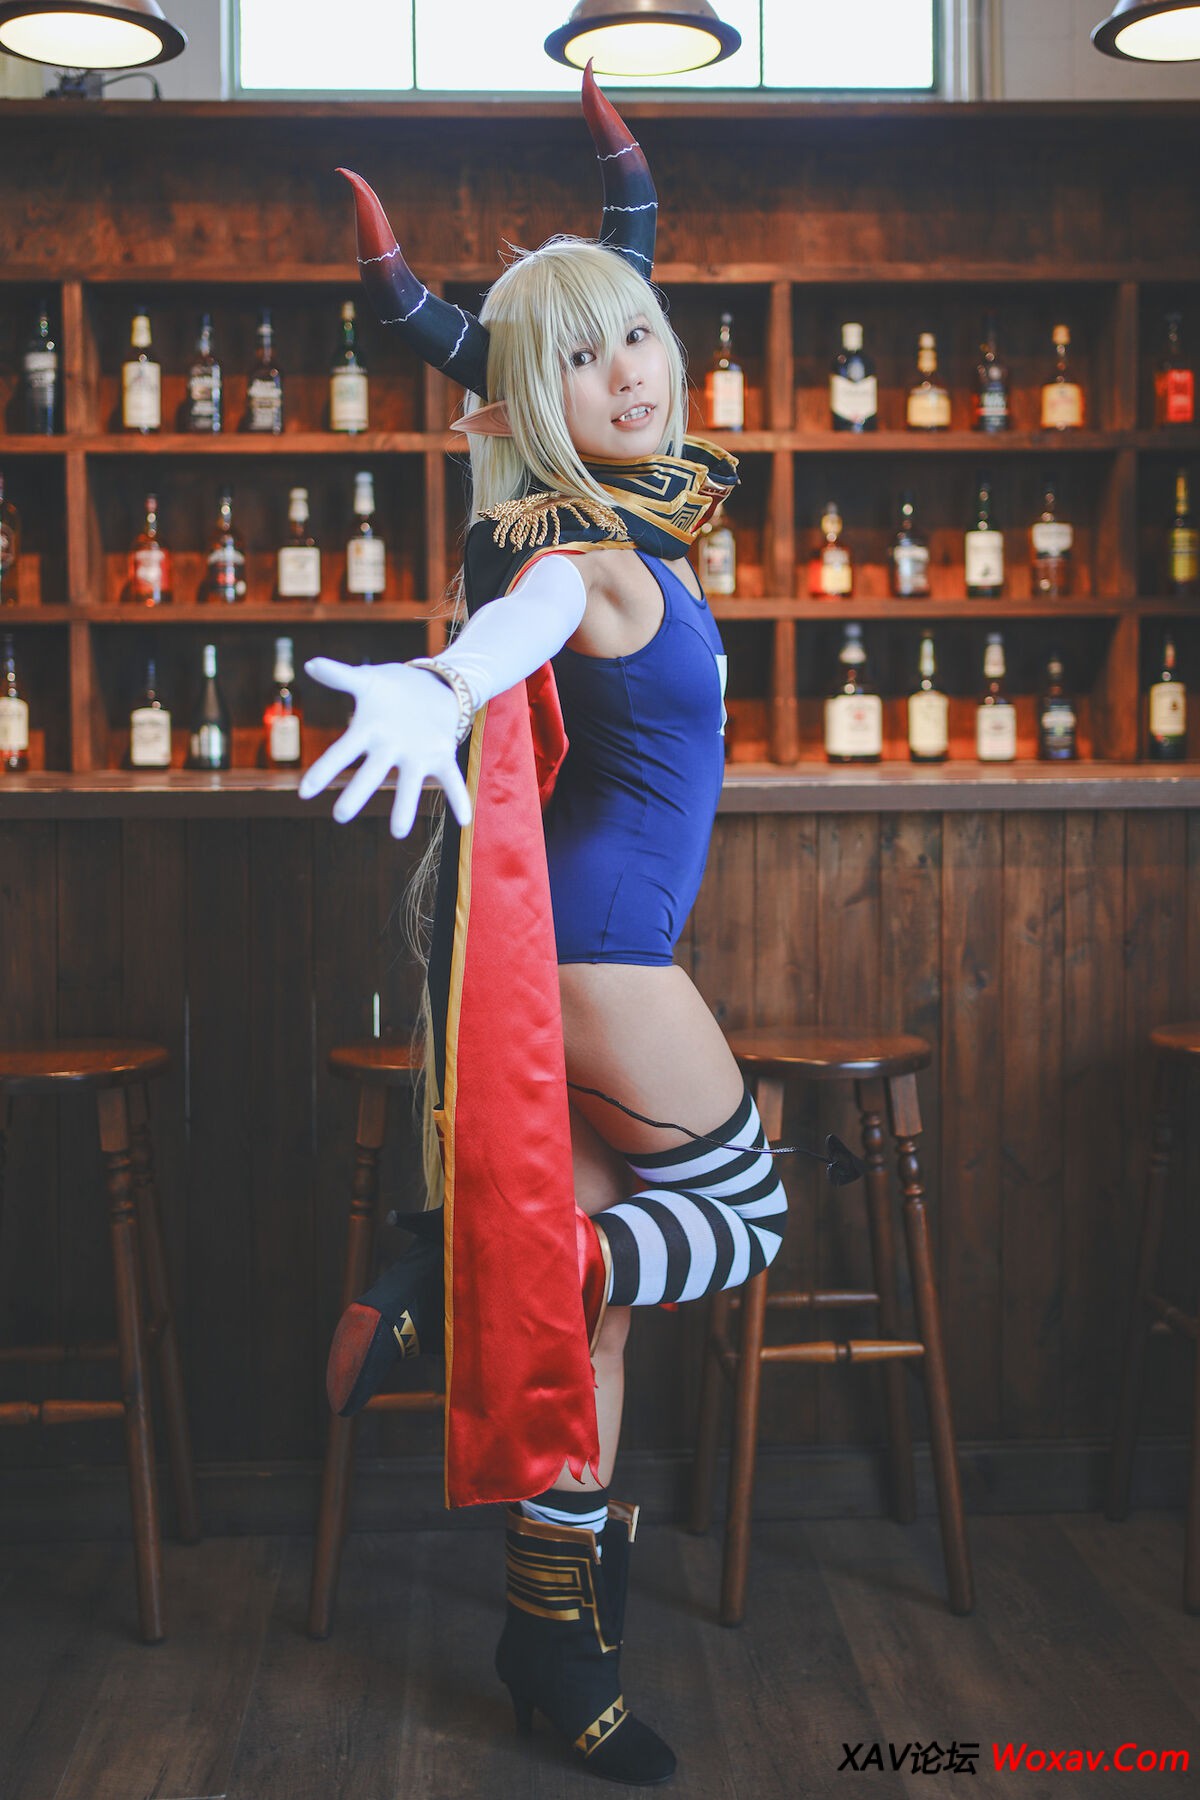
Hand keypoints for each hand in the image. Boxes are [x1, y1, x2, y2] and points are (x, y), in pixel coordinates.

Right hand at [297, 657, 472, 837]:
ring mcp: (416, 756)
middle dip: (356, 794)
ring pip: (409, 785)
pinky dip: (458, 799)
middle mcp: (390, 750)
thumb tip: (311, 664)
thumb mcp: (367, 679)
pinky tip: (465, 820)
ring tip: (399, 833)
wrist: (431, 687)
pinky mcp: (441, 755)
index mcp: (368, 733)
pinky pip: (451, 780)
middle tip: (340, 816)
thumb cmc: (392, 688)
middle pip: (371, 774)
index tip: (304, 793)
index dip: (322, 772)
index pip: (340, 753)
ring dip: (405, 807)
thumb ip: (340, 675)